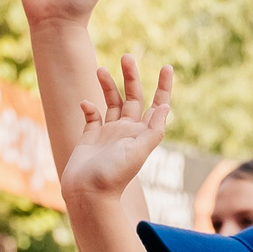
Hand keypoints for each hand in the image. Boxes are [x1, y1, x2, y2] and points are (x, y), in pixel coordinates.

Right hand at [60, 57, 172, 200]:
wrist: (87, 194)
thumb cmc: (113, 175)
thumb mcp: (138, 151)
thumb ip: (153, 130)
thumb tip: (166, 106)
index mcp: (142, 133)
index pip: (157, 105)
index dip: (164, 87)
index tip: (167, 67)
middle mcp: (127, 131)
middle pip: (133, 97)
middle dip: (131, 77)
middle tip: (127, 57)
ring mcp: (108, 134)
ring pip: (111, 102)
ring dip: (108, 86)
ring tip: (101, 70)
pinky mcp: (90, 138)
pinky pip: (92, 116)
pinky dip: (89, 107)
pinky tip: (85, 104)